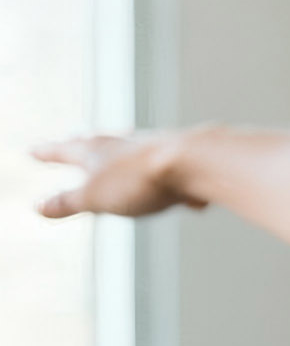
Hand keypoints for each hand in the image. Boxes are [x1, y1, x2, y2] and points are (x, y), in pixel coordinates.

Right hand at [30, 133, 206, 218]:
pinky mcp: (186, 157)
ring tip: (122, 150)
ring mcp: (158, 146)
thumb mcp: (95, 198)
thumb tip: (38, 207)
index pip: (64, 150)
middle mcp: (126, 143)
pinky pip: (176, 169)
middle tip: (75, 138)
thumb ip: (68, 202)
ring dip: (124, 151)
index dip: (47, 153)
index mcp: (97, 151)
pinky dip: (171, 177)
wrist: (200, 162)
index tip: (32, 150)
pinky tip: (189, 198)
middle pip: (100, 141)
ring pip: (136, 147)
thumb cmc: (142, 180)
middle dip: (84, 144)